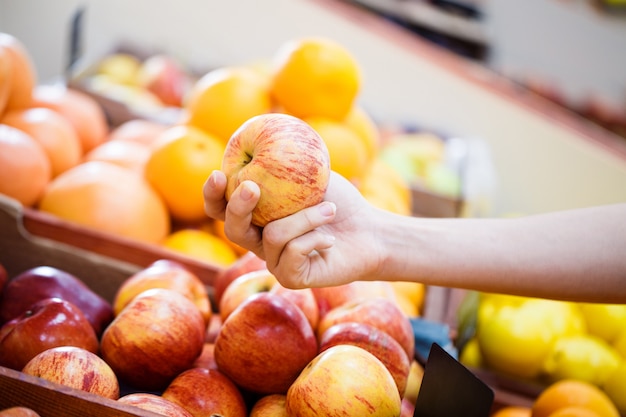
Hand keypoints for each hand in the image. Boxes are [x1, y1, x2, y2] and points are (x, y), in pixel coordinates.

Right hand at [203, 171, 384, 287]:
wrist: (369, 233)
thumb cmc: (339, 201)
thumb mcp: (312, 174)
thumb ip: (284, 161)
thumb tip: (261, 134)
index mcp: (256, 216)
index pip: (221, 208)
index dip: (212, 194)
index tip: (218, 174)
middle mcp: (259, 240)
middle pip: (232, 229)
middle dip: (238, 207)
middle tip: (252, 187)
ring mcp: (274, 261)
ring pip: (272, 235)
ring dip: (305, 218)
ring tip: (330, 210)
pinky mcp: (291, 278)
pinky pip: (292, 253)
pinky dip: (314, 239)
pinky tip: (330, 239)